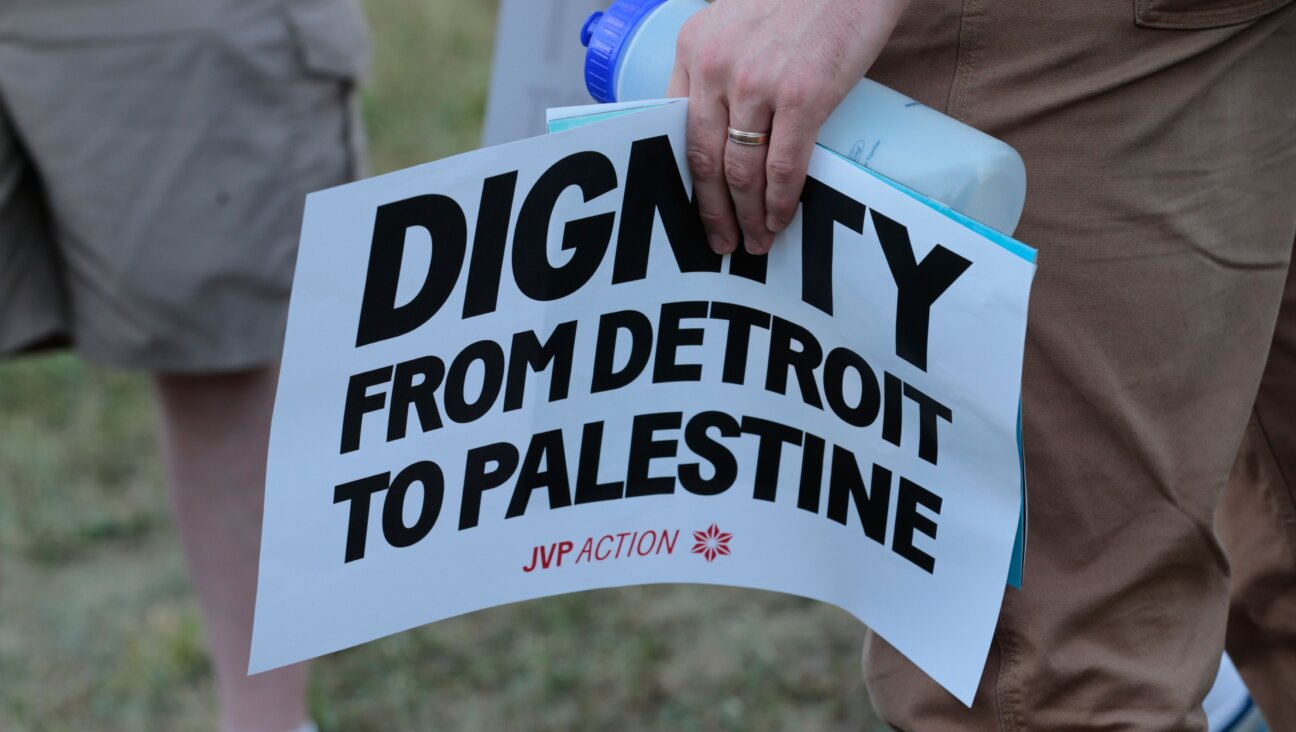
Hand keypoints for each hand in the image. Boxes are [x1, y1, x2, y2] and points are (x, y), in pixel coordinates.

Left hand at [666, 0, 908, 254]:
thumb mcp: (739, 21)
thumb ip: (723, 65)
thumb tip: (727, 127)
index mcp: (694, 48)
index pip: (677, 129)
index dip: (685, 178)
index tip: (693, 208)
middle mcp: (716, 67)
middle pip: (703, 160)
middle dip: (712, 212)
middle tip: (720, 243)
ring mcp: (757, 84)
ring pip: (740, 172)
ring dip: (747, 216)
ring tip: (755, 242)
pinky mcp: (802, 96)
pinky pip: (783, 167)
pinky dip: (779, 203)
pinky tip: (780, 221)